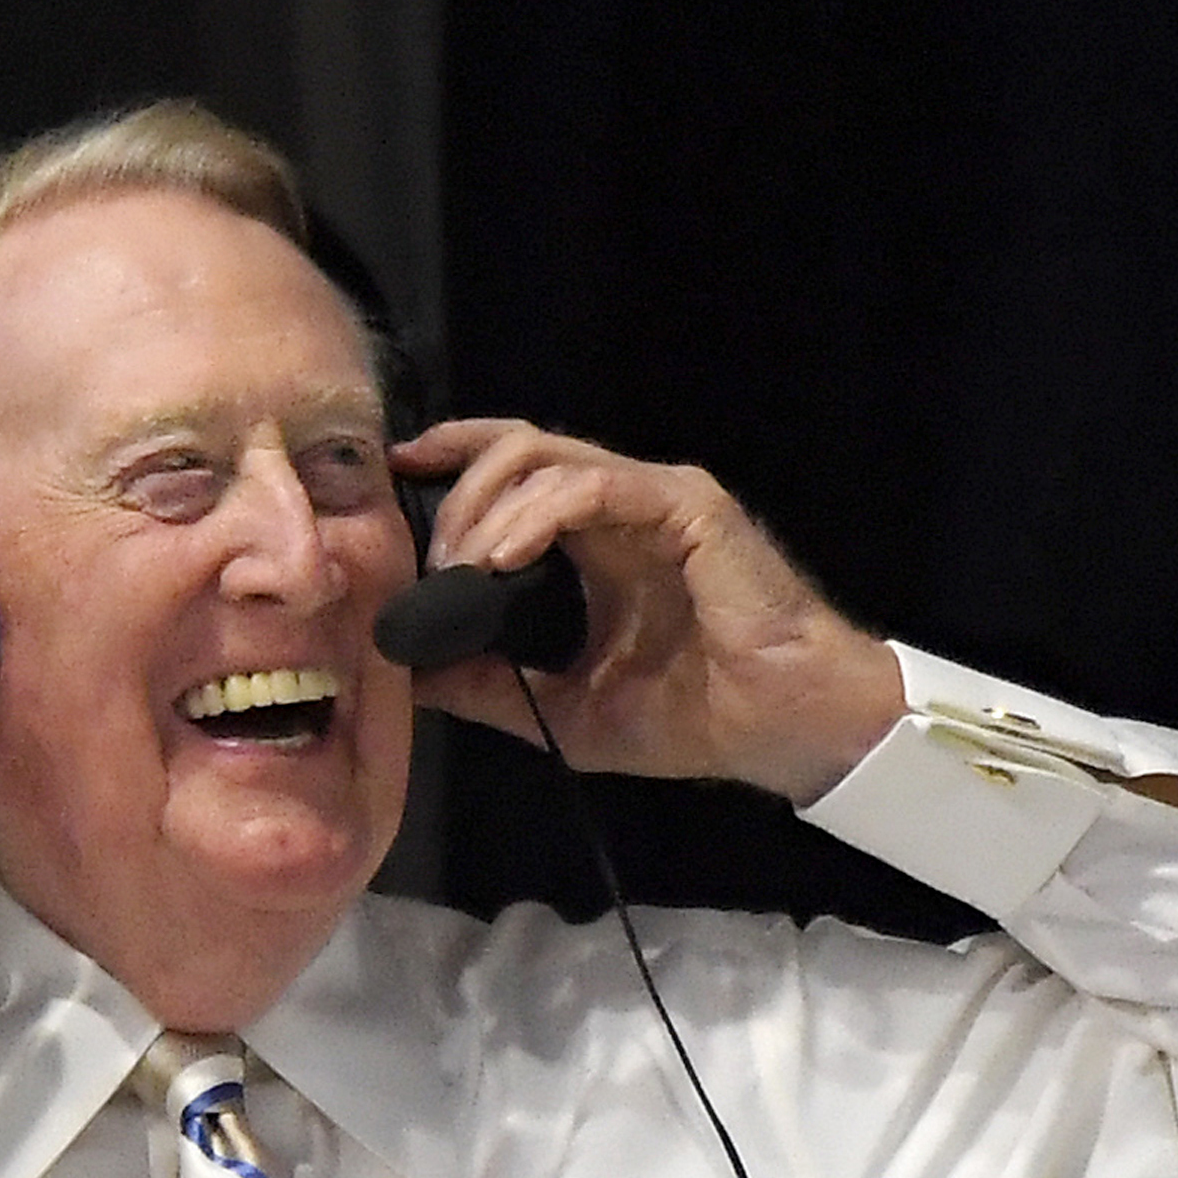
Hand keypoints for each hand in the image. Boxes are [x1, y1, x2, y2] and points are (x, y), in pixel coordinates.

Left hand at [391, 421, 903, 804]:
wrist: (783, 729)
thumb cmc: (697, 718)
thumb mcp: (567, 709)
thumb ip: (492, 686)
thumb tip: (409, 674)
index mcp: (597, 541)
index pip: (513, 468)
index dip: (452, 459)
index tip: (394, 475)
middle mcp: (623, 506)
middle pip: (517, 448)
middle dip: (456, 493)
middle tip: (427, 561)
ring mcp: (656, 499)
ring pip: (546, 458)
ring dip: (486, 508)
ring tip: (460, 568)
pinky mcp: (687, 507)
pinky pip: (592, 486)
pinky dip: (536, 514)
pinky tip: (503, 556)